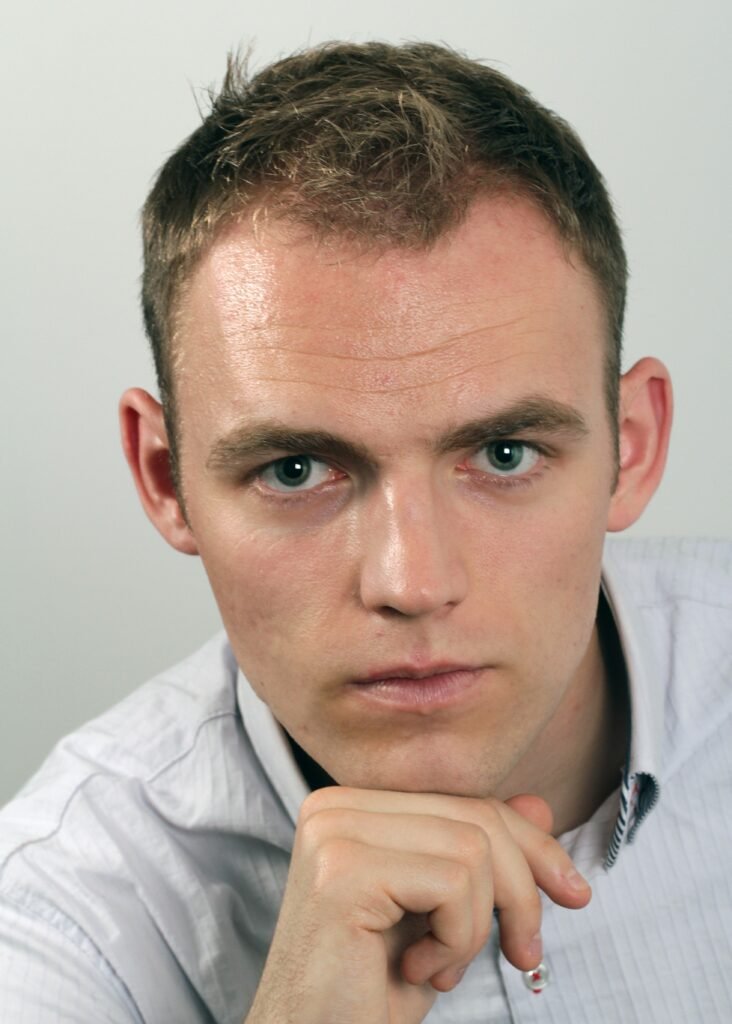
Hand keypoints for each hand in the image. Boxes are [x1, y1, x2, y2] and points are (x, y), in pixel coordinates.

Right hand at [245, 787, 589, 1023]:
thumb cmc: (371, 989)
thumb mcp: (440, 915)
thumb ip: (479, 853)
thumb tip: (539, 805)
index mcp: (352, 805)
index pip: (464, 801)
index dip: (530, 846)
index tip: (573, 893)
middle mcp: (334, 805)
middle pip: (474, 817)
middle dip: (521, 890)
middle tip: (525, 954)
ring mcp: (334, 832)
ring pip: (472, 848)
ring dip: (477, 927)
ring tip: (441, 969)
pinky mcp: (343, 871)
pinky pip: (451, 882)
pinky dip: (457, 940)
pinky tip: (419, 971)